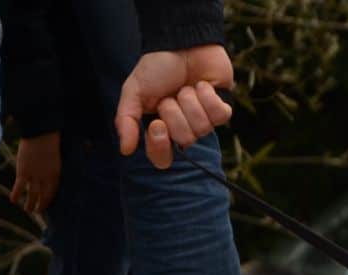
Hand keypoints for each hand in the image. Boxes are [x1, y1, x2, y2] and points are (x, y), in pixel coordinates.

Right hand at [10, 133, 60, 217]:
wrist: (40, 135)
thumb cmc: (48, 143)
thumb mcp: (54, 158)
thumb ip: (51, 168)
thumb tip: (47, 173)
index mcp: (55, 175)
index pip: (52, 192)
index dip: (48, 200)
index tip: (46, 204)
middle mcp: (46, 179)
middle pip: (43, 196)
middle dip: (40, 205)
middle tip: (38, 212)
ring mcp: (34, 176)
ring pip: (32, 194)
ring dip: (29, 204)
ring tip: (28, 210)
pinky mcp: (23, 172)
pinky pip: (19, 186)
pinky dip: (16, 194)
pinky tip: (13, 200)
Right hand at [115, 45, 234, 168]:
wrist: (180, 43)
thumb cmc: (157, 67)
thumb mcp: (134, 90)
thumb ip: (126, 119)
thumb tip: (125, 150)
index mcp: (161, 128)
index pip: (162, 158)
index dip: (160, 145)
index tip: (157, 124)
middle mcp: (184, 128)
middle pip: (184, 141)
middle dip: (175, 113)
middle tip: (170, 95)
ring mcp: (204, 120)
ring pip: (202, 128)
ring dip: (190, 101)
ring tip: (186, 86)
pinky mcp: (222, 109)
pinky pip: (220, 116)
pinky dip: (208, 96)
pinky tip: (203, 84)